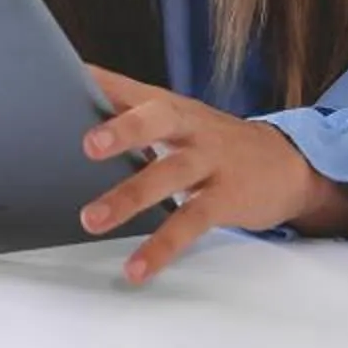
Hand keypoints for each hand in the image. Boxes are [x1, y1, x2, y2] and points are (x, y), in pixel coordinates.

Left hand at [78, 68, 347, 284]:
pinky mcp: (226, 199)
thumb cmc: (214, 142)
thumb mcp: (178, 118)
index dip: (97, 82)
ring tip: (92, 220)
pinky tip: (137, 269)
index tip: (60, 78)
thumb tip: (75, 92)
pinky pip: (190, 224)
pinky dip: (162, 247)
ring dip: (129, 198)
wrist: (286, 164)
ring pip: (170, 175)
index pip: (130, 88)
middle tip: (88, 144)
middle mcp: (191, 127)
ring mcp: (211, 162)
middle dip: (125, 129)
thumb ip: (129, 108)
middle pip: (158, 118)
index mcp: (172, 106)